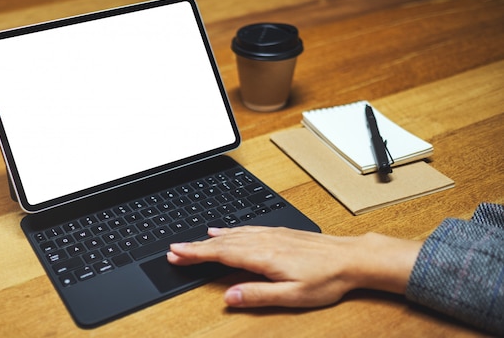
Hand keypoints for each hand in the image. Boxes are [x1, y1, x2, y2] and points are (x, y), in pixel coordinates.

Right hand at [167, 226, 420, 307]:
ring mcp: (271, 235)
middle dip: (196, 246)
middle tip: (174, 249)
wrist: (352, 258)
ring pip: (232, 234)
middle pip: (222, 242)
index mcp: (263, 257)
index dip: (196, 254)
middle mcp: (264, 242)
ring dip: (209, 238)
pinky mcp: (279, 233)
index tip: (177, 254)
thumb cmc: (327, 279)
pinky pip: (247, 229)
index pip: (221, 254)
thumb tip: (229, 296)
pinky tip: (224, 230)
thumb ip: (258, 295)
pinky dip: (230, 230)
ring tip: (192, 241)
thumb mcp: (293, 296)